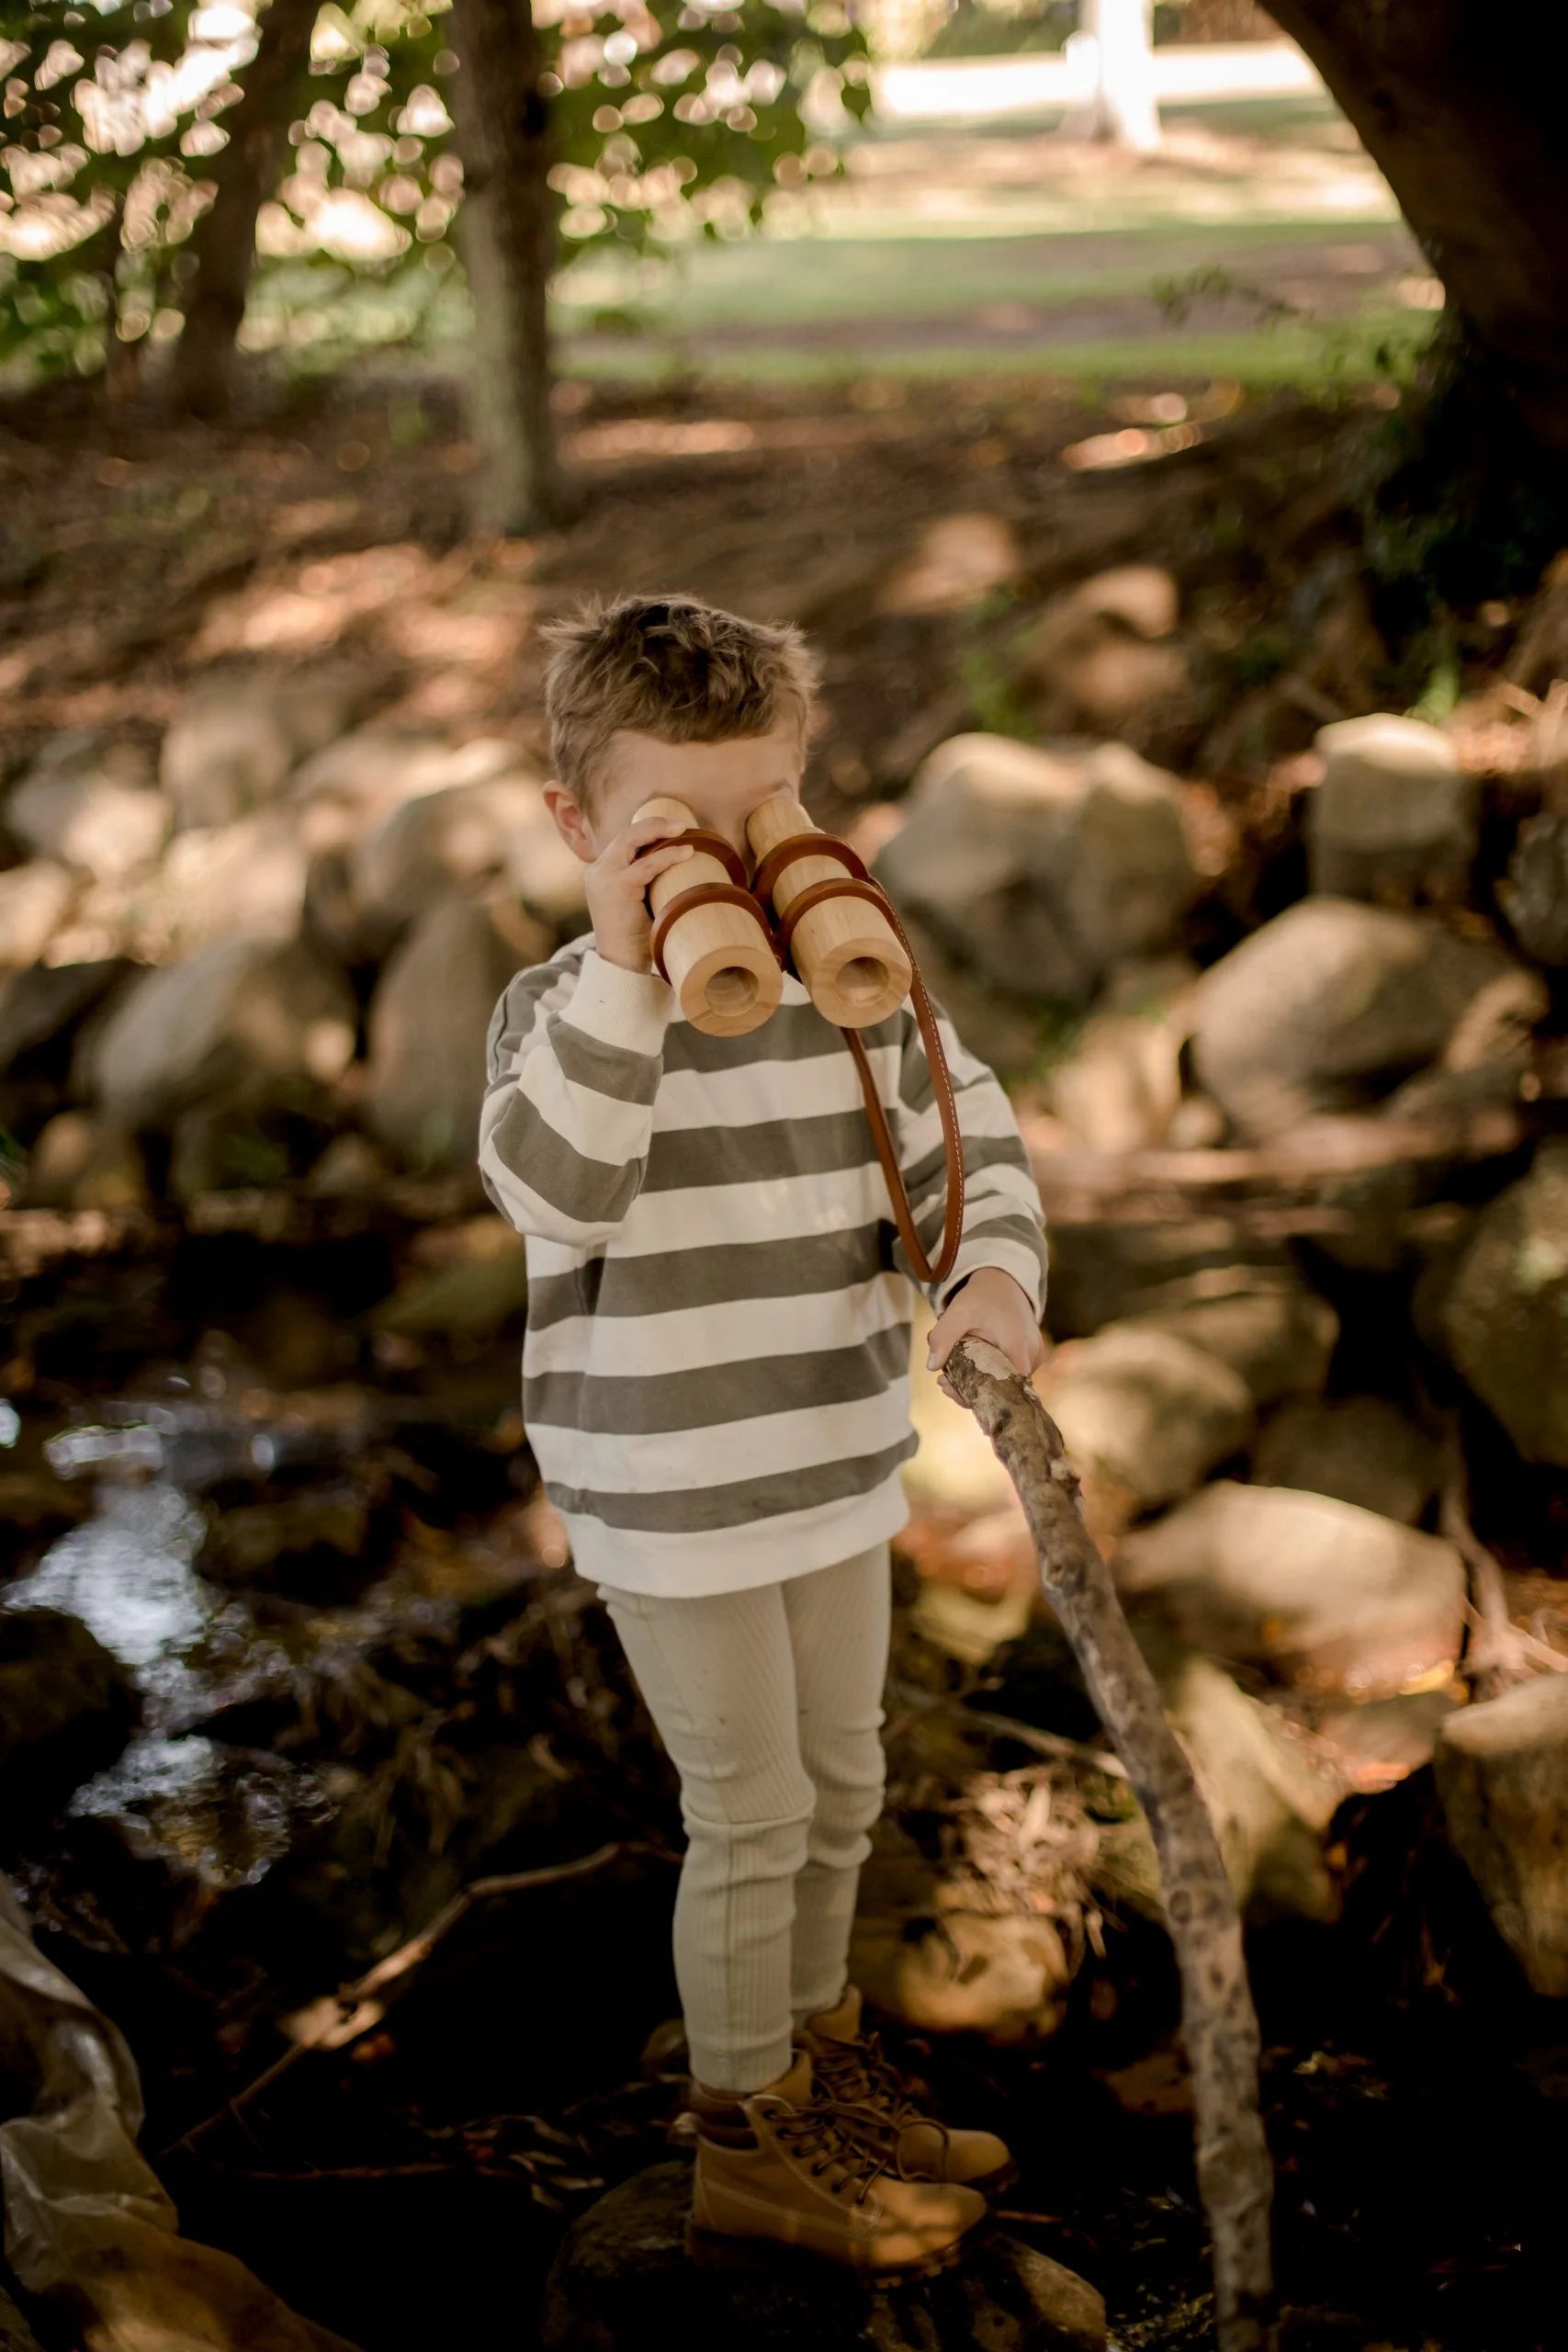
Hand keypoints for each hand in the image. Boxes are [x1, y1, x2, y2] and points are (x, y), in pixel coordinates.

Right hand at [586, 817, 695, 975]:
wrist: (622, 967)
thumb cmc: (637, 939)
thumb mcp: (640, 903)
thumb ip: (649, 883)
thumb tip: (683, 867)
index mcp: (602, 873)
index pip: (624, 842)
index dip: (648, 831)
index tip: (673, 829)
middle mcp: (598, 871)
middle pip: (625, 834)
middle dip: (654, 824)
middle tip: (682, 824)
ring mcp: (603, 877)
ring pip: (630, 839)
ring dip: (658, 830)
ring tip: (684, 830)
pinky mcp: (615, 888)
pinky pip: (645, 864)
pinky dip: (667, 856)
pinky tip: (686, 852)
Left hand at [926, 1267, 1045, 1400]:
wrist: (1003, 1283)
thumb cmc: (982, 1297)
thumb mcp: (958, 1312)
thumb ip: (943, 1337)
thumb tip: (932, 1366)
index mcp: (1018, 1345)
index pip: (1006, 1386)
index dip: (980, 1395)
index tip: (952, 1389)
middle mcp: (1033, 1355)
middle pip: (1004, 1388)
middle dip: (972, 1390)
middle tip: (943, 1382)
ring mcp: (1035, 1357)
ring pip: (1006, 1383)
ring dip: (979, 1382)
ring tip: (950, 1374)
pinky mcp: (1032, 1357)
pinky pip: (1010, 1374)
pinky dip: (989, 1375)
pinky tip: (967, 1368)